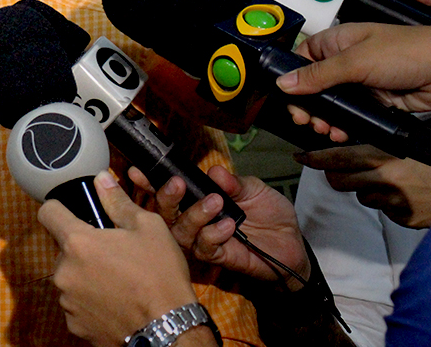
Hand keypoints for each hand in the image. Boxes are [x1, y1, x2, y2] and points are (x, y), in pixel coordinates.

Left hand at [37, 172, 212, 346]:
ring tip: (117, 281)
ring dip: (86, 276)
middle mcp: (65, 272)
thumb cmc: (160, 276)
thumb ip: (117, 202)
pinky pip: (76, 304)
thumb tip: (102, 179)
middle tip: (112, 253)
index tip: (70, 213)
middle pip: (63, 249)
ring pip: (70, 277)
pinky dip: (90, 301)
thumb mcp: (147, 227)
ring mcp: (67, 301)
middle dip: (82, 248)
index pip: (48, 213)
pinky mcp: (75, 324)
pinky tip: (115, 302)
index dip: (59, 208)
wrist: (169, 330)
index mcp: (78, 243)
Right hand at [130, 165, 308, 286]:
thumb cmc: (269, 215)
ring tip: (216, 203)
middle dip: (165, 197)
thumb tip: (214, 172)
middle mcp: (194, 220)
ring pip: (179, 232)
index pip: (168, 191)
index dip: (149, 182)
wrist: (293, 244)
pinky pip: (203, 248)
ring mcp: (203, 240)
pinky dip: (213, 234)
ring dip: (194, 215)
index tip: (137, 172)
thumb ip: (233, 183)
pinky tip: (228, 225)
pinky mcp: (217, 258)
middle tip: (177, 185)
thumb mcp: (254, 190)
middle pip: (164, 213)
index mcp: (197, 199)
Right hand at [277, 22, 430, 138]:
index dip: (292, 79)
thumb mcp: (355, 61)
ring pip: (329, 104)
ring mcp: (358, 82)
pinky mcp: (373, 100)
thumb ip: (318, 74)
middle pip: (312, 86)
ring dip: (323, 119)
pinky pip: (349, 115)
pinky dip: (342, 125)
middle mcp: (344, 61)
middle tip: (306, 120)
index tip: (289, 98)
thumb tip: (283, 82)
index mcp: (336, 42)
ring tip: (325, 129)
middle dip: (307, 105)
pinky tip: (340, 132)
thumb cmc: (406, 52)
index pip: (301, 59)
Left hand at [296, 144, 430, 228]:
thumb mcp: (410, 142)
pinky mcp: (405, 219)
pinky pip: (384, 210)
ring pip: (361, 196)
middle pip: (338, 181)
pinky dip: (388, 202)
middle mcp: (386, 181)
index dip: (314, 158)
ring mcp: (394, 203)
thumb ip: (382, 144)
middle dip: (336, 175)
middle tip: (342, 169)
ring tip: (391, 179)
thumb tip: (354, 141)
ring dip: (367, 188)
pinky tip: (405, 193)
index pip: (336, 158)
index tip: (301, 156)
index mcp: (385, 157)